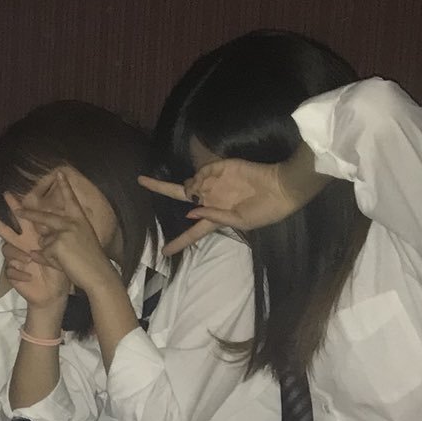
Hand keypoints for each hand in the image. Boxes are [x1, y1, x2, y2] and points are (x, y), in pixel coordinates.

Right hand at [0, 204, 70, 308]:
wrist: (53, 294)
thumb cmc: (58, 271)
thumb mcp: (59, 251)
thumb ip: (50, 239)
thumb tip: (42, 225)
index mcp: (32, 237)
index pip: (22, 219)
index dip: (14, 206)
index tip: (6, 193)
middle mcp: (20, 245)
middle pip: (2, 229)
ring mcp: (14, 259)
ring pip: (6, 249)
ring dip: (17, 253)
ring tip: (30, 260)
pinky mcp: (10, 273)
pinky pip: (10, 269)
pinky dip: (20, 272)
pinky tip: (29, 276)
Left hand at [18, 177, 113, 292]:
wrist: (98, 275)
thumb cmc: (90, 261)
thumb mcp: (77, 244)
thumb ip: (60, 239)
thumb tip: (39, 243)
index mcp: (79, 220)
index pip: (71, 200)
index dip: (64, 186)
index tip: (59, 172)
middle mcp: (72, 222)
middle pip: (44, 217)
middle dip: (28, 213)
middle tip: (15, 208)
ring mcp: (64, 232)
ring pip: (44, 241)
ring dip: (50, 254)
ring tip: (67, 261)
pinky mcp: (57, 244)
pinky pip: (44, 253)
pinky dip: (49, 261)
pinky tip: (64, 265)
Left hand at [140, 156, 310, 255]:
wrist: (281, 188)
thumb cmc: (266, 211)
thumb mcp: (241, 222)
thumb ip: (214, 217)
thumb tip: (190, 212)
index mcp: (216, 218)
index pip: (193, 232)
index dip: (179, 242)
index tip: (164, 252)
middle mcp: (211, 199)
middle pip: (180, 195)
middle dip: (159, 187)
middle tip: (141, 180)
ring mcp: (214, 183)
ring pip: (189, 183)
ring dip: (191, 186)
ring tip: (206, 189)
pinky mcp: (221, 168)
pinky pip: (202, 171)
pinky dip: (202, 176)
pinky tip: (212, 179)